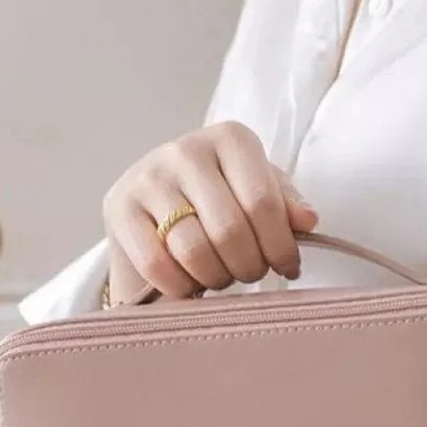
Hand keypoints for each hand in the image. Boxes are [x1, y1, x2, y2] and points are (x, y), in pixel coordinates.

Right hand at [103, 121, 318, 302]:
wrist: (155, 204)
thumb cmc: (221, 199)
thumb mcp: (259, 192)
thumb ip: (286, 204)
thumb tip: (308, 221)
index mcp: (231, 139)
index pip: (263, 203)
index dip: (280, 247)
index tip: (287, 268)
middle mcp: (186, 150)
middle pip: (230, 231)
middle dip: (249, 267)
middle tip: (249, 274)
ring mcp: (148, 178)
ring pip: (194, 252)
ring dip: (216, 279)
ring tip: (222, 277)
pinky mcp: (119, 209)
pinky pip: (157, 265)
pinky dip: (181, 287)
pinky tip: (191, 286)